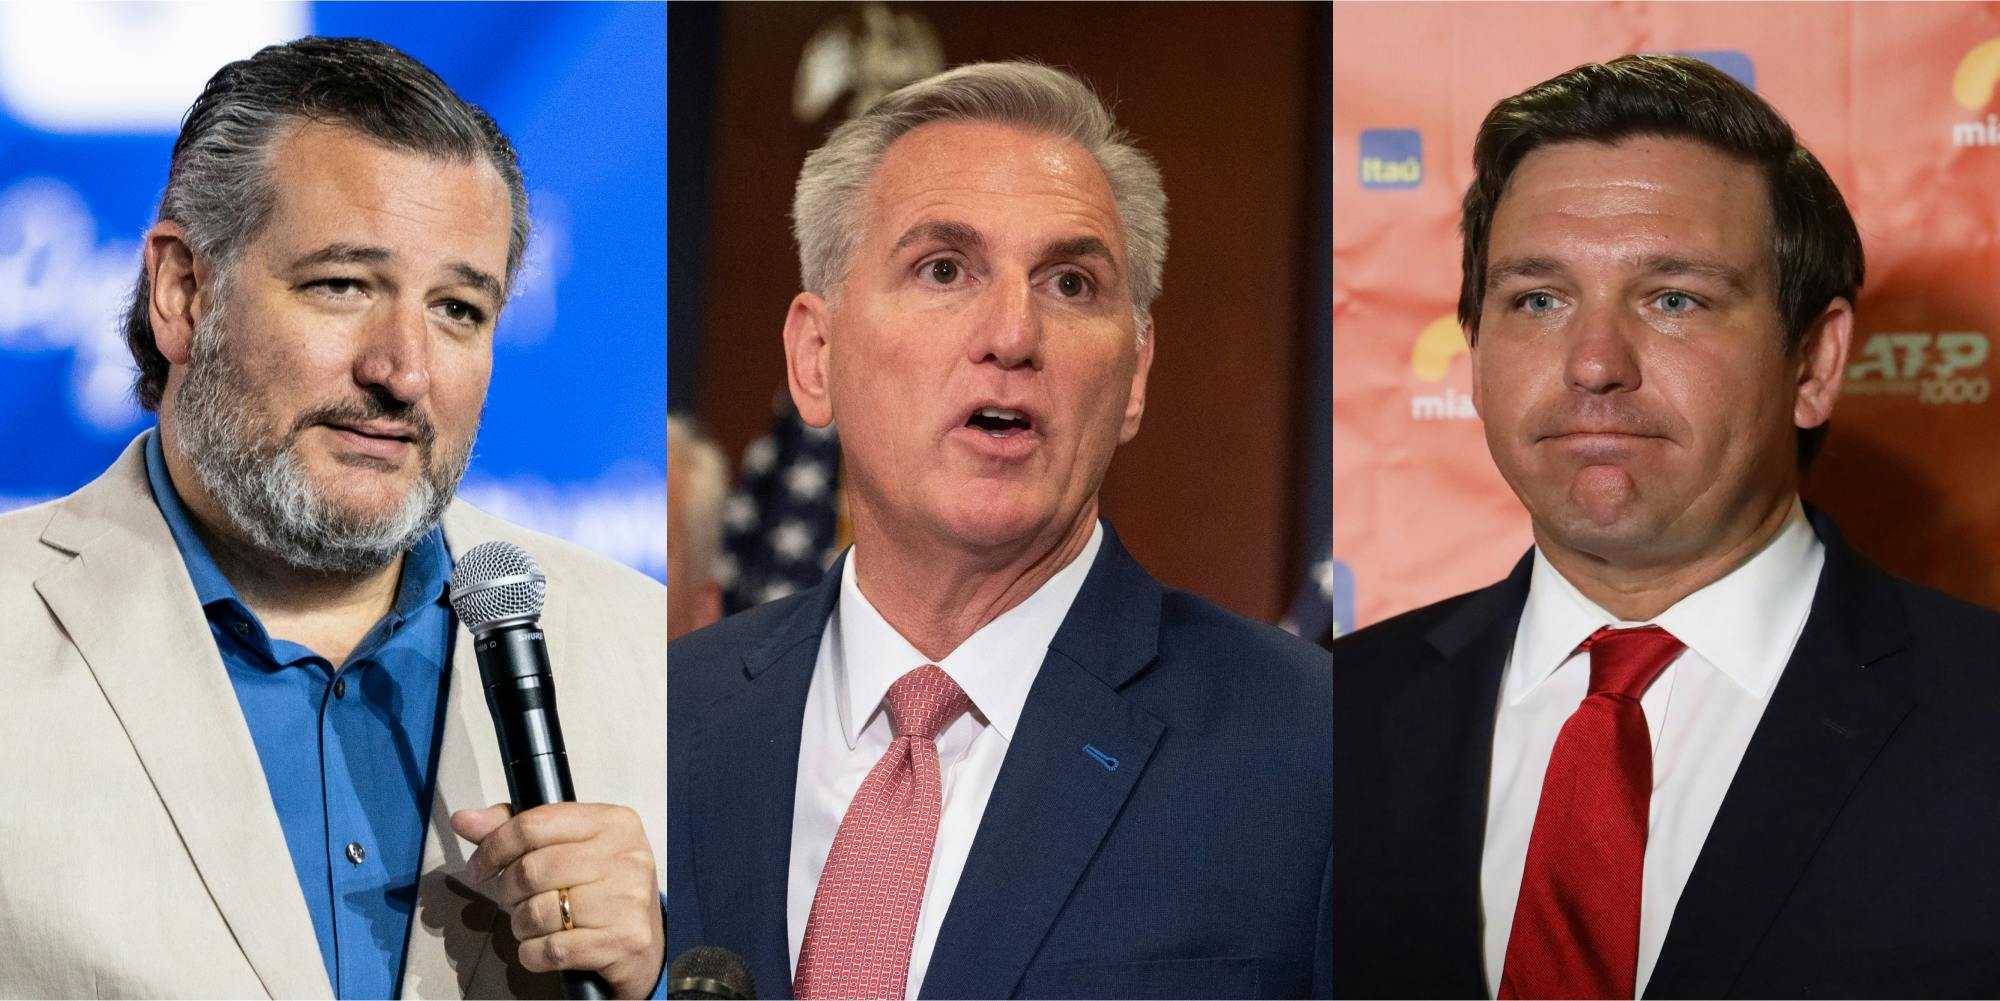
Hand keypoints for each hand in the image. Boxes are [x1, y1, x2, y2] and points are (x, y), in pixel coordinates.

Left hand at [453, 802, 664, 999]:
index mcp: (612, 822)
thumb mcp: (570, 847)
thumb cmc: (602, 890)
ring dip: (521, 925)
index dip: (494, 847)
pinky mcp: (623, 939)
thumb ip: (518, 830)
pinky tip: (544, 947)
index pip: (533, 824)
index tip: (480, 866)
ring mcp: (627, 899)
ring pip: (537, 912)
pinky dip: (533, 954)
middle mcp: (626, 856)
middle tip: (515, 900)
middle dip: (508, 891)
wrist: (646, 941)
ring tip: (535, 924)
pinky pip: (551, 949)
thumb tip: (465, 819)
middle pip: (531, 870)